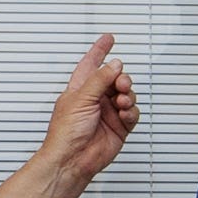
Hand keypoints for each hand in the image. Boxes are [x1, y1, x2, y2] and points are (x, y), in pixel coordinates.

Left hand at [41, 34, 138, 184]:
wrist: (72, 159)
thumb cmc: (65, 133)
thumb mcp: (80, 99)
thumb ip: (100, 79)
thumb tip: (114, 65)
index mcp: (80, 89)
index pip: (91, 64)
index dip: (99, 50)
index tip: (109, 39)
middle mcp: (95, 100)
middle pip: (115, 79)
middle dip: (121, 78)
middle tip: (121, 83)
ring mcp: (108, 113)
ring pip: (127, 95)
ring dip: (127, 96)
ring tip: (122, 102)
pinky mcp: (119, 127)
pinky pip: (132, 114)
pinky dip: (131, 113)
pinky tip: (124, 115)